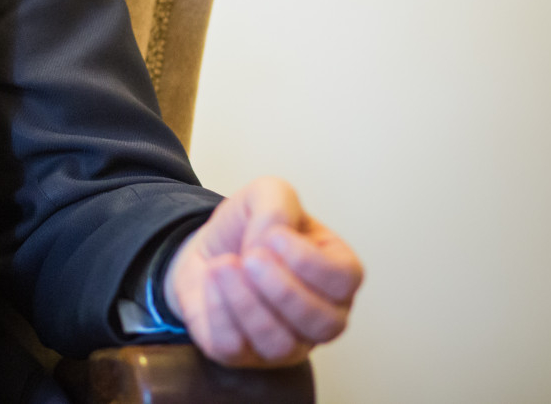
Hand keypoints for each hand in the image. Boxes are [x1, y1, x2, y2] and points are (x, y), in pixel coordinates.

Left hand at [163, 176, 362, 366]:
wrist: (204, 251)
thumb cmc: (247, 230)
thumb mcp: (266, 195)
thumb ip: (278, 204)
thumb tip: (270, 239)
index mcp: (334, 274)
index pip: (346, 280)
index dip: (310, 261)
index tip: (275, 236)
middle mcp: (319, 316)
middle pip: (324, 322)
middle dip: (284, 289)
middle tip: (252, 258)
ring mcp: (285, 343)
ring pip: (281, 343)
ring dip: (247, 302)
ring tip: (223, 265)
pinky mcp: (242, 355)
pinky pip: (235, 348)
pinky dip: (220, 312)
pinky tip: (210, 282)